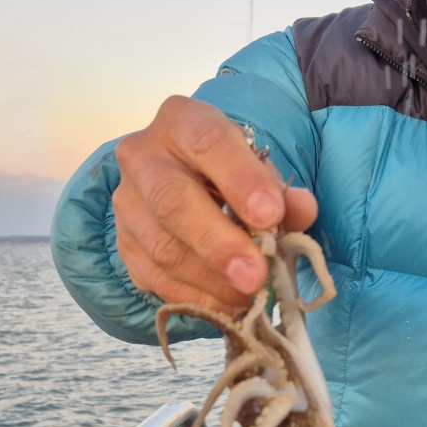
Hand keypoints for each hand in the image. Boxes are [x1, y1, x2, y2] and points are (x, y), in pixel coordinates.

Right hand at [112, 96, 318, 311]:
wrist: (189, 181)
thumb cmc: (233, 174)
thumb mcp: (261, 173)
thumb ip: (283, 193)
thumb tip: (301, 209)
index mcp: (182, 121)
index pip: (208, 144)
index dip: (240, 181)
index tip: (271, 216)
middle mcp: (143, 156)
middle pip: (172, 201)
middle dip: (218, 243)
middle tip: (256, 276)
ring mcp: (127, 202)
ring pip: (162, 247)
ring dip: (210, 280)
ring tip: (250, 296)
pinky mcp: (124, 243)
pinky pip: (154, 278)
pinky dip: (195, 297)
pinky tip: (227, 304)